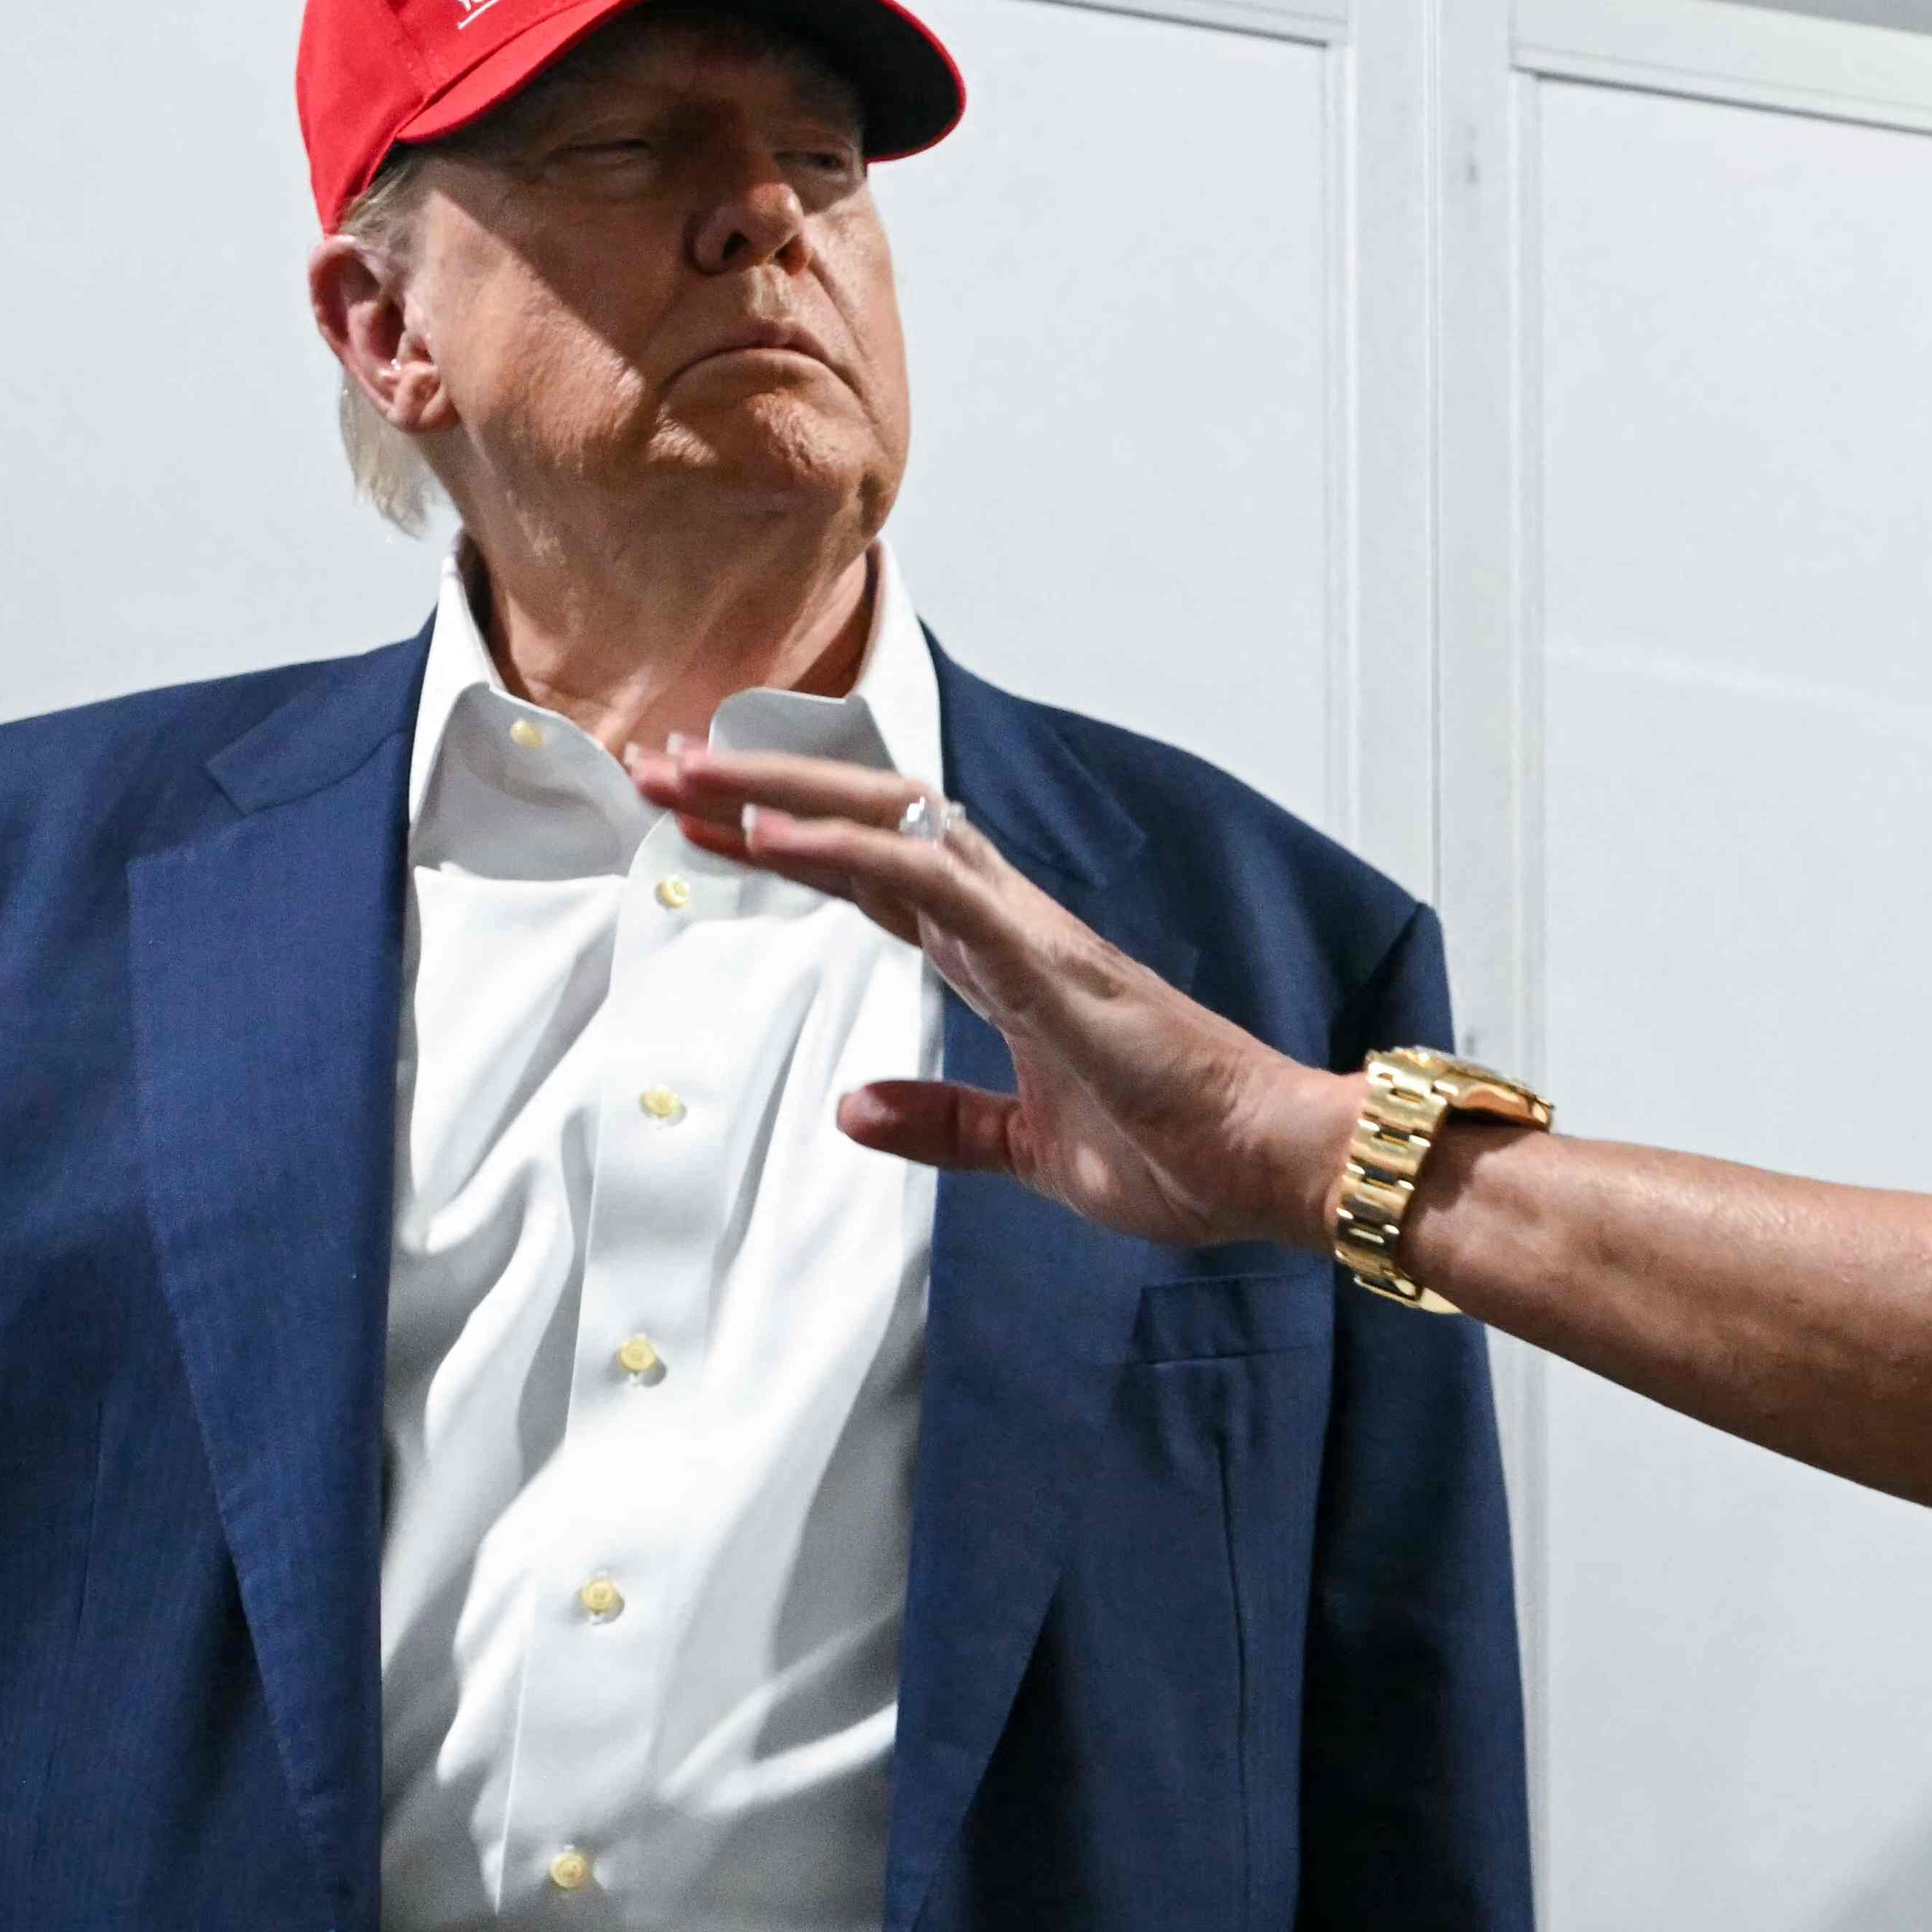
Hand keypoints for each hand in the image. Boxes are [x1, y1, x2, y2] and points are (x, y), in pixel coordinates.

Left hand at [630, 740, 1362, 1250]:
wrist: (1272, 1165)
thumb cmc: (1180, 1151)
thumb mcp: (1029, 1151)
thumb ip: (947, 1123)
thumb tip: (854, 1110)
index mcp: (1004, 964)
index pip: (871, 879)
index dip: (784, 845)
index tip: (700, 823)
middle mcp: (1008, 926)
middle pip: (862, 829)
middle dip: (756, 794)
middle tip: (659, 767)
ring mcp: (1027, 933)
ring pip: (884, 830)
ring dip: (778, 798)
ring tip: (685, 774)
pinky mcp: (1047, 958)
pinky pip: (929, 884)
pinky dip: (845, 850)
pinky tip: (768, 834)